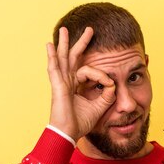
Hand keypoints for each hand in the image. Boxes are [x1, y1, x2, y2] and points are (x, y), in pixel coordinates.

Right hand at [46, 26, 115, 140]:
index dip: (101, 73)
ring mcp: (61, 82)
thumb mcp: (99, 107)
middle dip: (82, 43)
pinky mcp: (57, 86)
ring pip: (64, 58)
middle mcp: (68, 82)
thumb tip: (113, 84)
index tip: (109, 82)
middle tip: (89, 30)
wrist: (68, 134)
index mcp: (76, 86)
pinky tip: (49, 45)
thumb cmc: (80, 123)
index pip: (88, 70)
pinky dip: (52, 56)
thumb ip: (107, 95)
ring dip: (64, 43)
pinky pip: (55, 68)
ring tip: (64, 29)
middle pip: (75, 58)